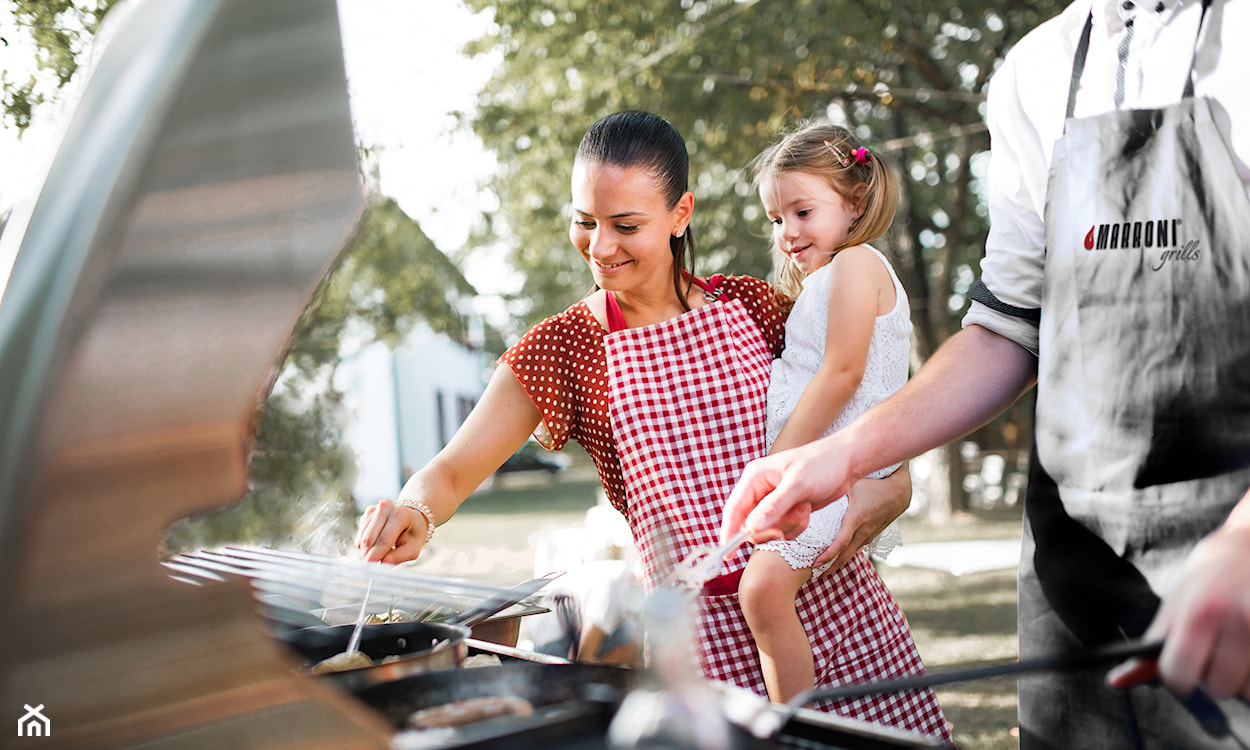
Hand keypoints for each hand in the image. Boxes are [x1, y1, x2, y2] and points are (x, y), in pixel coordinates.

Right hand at [354, 499, 428, 563]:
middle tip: (372, 566)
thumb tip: (381, 563)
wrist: (412, 517)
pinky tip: (377, 543)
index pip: (384, 539)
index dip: (376, 556)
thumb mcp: (413, 547)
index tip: (370, 569)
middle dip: (368, 556)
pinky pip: (360, 536)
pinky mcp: (366, 514)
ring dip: (366, 551)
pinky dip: (365, 545)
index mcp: (400, 515)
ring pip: (362, 538)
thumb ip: (399, 557)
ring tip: (379, 553)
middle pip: (368, 539)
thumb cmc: (413, 533)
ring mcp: (374, 509)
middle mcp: (385, 507)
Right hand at [721, 434, 855, 543]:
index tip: (727, 555)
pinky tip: (807, 510)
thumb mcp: (798, 485)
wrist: (845, 462)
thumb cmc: (821, 464)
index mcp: (755, 477)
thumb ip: (774, 507)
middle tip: (789, 523)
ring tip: (804, 508)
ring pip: (769, 529)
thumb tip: (751, 528)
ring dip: (788, 525)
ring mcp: (772, 501)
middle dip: (772, 527)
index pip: (734, 509)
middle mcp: (759, 489)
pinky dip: (796, 526)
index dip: (729, 532)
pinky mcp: (785, 509)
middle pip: (751, 524)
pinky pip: (782, 529)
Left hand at [813, 464, 911, 570]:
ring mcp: (869, 535)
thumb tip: (812, 492)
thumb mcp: (853, 484)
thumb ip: (835, 490)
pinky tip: (835, 558)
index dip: (828, 556)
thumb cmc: (873, 484)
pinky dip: (845, 555)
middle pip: (844, 555)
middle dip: (828, 567)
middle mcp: (863, 531)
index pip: (841, 543)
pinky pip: (856, 548)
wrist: (899, 493)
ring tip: (820, 570)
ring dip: (836, 563)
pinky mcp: (871, 535)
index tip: (814, 563)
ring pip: (851, 554)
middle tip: (812, 574)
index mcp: (856, 518)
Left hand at [1107, 522, 1249, 701]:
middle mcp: (1237, 623)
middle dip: (1212, 679)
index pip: (1179, 674)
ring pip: (1248, 692)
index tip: (1179, 673)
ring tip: (1234, 653)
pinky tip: (1248, 653)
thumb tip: (1116, 681)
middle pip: (1219, 688)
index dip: (1176, 680)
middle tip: (1211, 655)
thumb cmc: (1208, 577)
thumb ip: (1150, 648)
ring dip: (1240, 681)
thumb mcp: (1174, 605)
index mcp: (1198, 614)